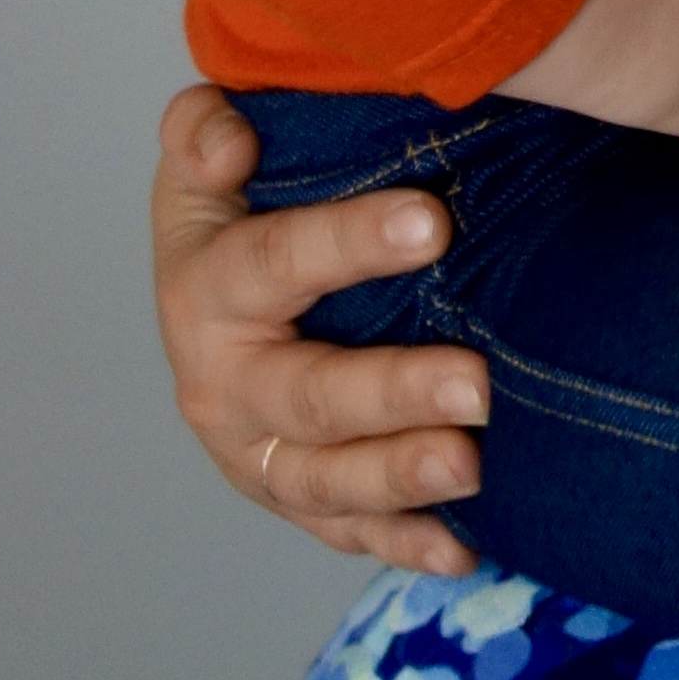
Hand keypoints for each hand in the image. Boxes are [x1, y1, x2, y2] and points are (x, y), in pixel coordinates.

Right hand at [150, 85, 491, 576]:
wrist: (215, 303)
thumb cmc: (232, 214)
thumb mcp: (203, 158)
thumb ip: (202, 130)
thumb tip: (230, 142)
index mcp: (205, 292)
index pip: (274, 262)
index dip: (348, 241)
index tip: (433, 220)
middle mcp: (224, 387)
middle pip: (307, 396)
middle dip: (391, 393)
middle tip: (476, 384)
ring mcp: (259, 453)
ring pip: (324, 480)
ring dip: (399, 478)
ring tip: (473, 465)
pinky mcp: (297, 496)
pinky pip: (347, 531)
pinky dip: (404, 544)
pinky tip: (464, 549)